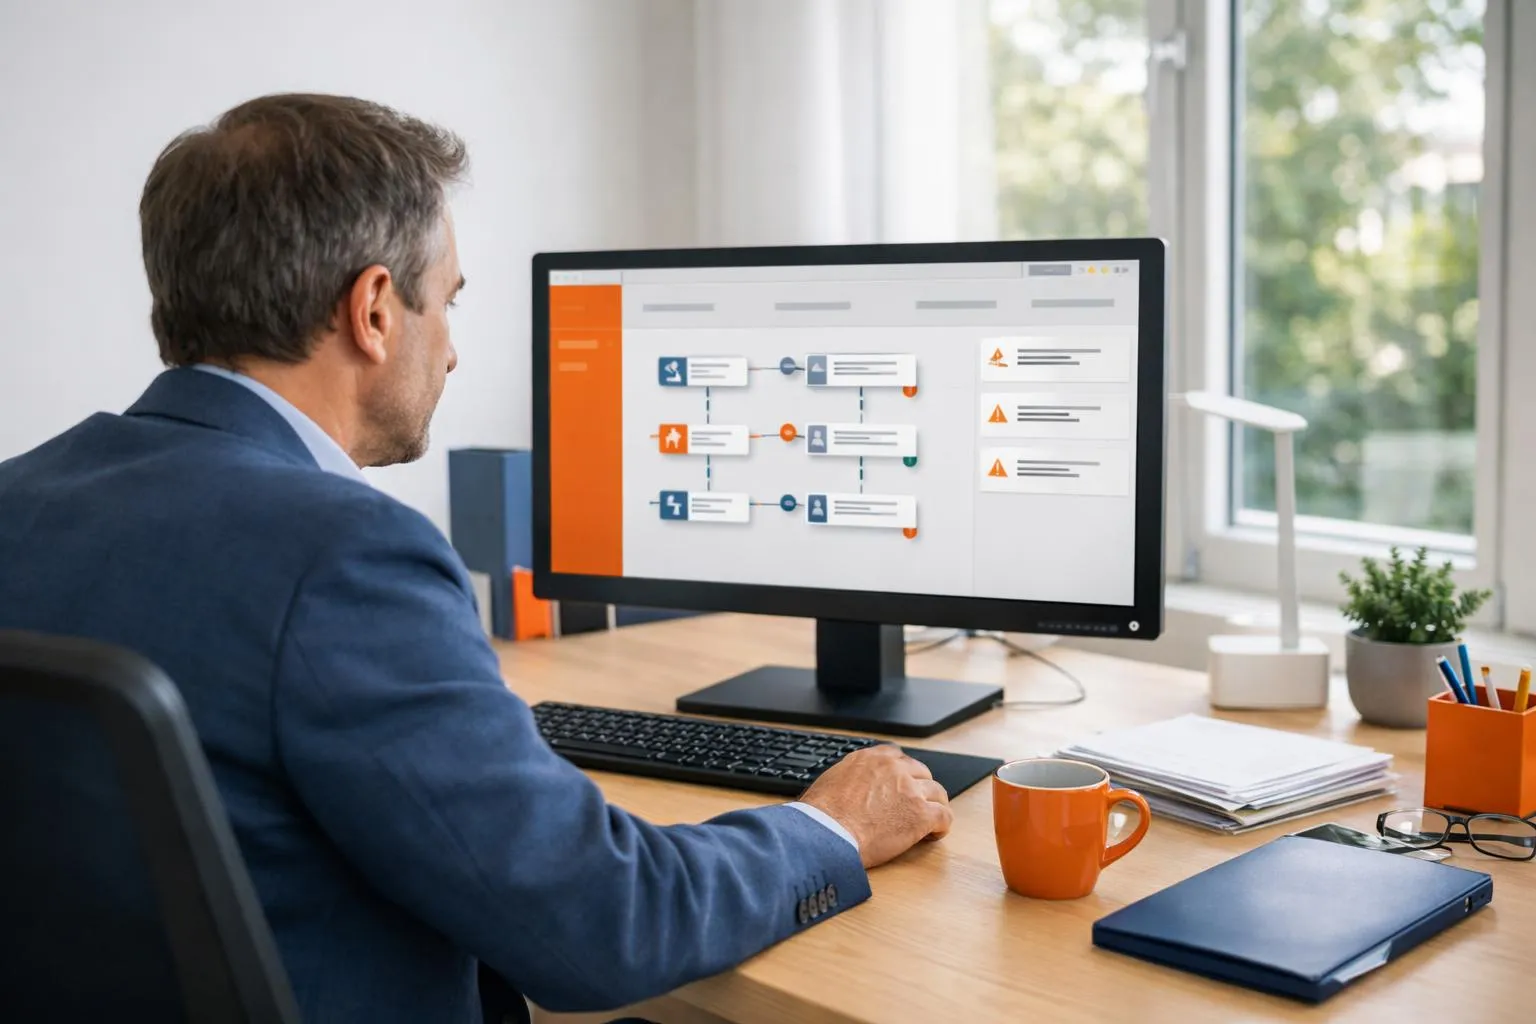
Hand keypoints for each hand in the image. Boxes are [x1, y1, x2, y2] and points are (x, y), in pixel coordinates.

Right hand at [799, 744, 952, 868]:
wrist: (827, 833)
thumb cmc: (822, 815)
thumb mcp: (834, 780)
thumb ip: (853, 777)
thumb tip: (854, 787)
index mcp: (872, 758)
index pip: (899, 757)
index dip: (904, 774)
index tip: (903, 785)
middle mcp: (894, 768)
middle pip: (922, 773)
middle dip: (921, 789)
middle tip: (915, 806)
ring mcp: (911, 790)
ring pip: (938, 793)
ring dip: (934, 806)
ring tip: (928, 823)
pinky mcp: (921, 814)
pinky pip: (944, 816)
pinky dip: (941, 826)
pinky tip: (933, 834)